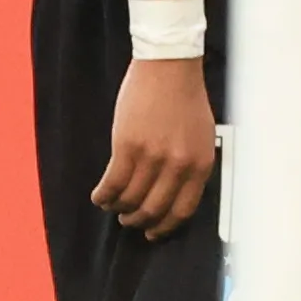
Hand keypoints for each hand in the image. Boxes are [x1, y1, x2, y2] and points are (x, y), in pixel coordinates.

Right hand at [94, 53, 217, 239]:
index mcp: (201, 164)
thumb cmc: (185, 99)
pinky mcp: (127, 146)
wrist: (169, 67)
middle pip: (154, 209)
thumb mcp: (201, 136)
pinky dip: (103, 195)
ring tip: (113, 206)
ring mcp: (152, 157)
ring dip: (118, 208)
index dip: (165, 227)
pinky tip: (99, 196)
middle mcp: (178, 165)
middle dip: (138, 221)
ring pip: (131, 198)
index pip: (183, 210)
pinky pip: (112, 182)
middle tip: (128, 221)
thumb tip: (175, 193)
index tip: (154, 233)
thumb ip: (191, 164)